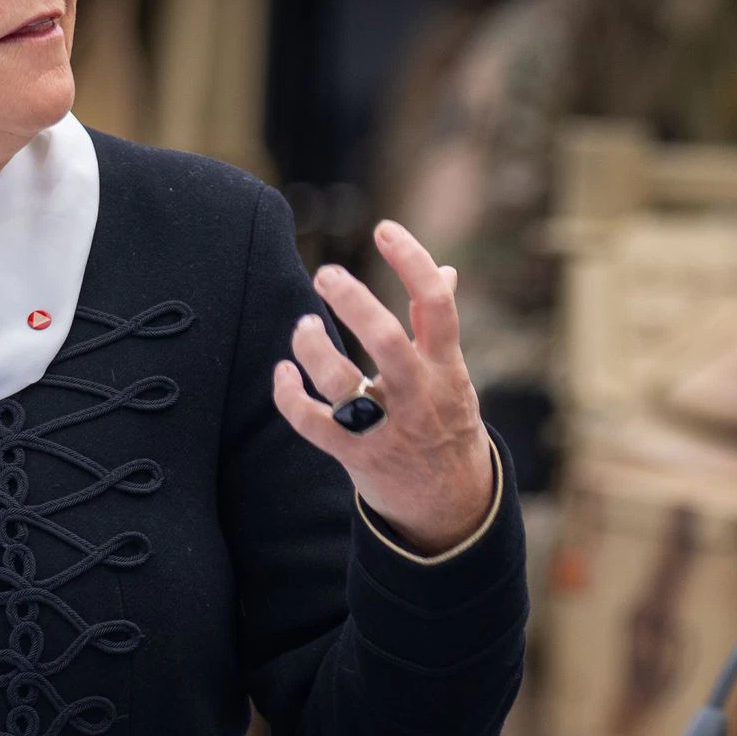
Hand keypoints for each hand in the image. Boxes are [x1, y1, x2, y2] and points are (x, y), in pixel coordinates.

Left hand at [272, 220, 500, 553]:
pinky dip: (288, 395)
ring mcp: (387, 428)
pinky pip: (312, 423)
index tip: (385, 229)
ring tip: (304, 327)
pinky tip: (282, 373)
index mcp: (446, 368)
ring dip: (312, 348)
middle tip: (325, 274)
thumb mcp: (454, 375)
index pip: (438, 304)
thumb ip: (438, 325)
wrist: (450, 506)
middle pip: (385, 340)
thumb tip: (445, 270)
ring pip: (340, 383)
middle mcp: (418, 395)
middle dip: (352, 302)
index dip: (413, 261)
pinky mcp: (356, 456)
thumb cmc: (447, 423)